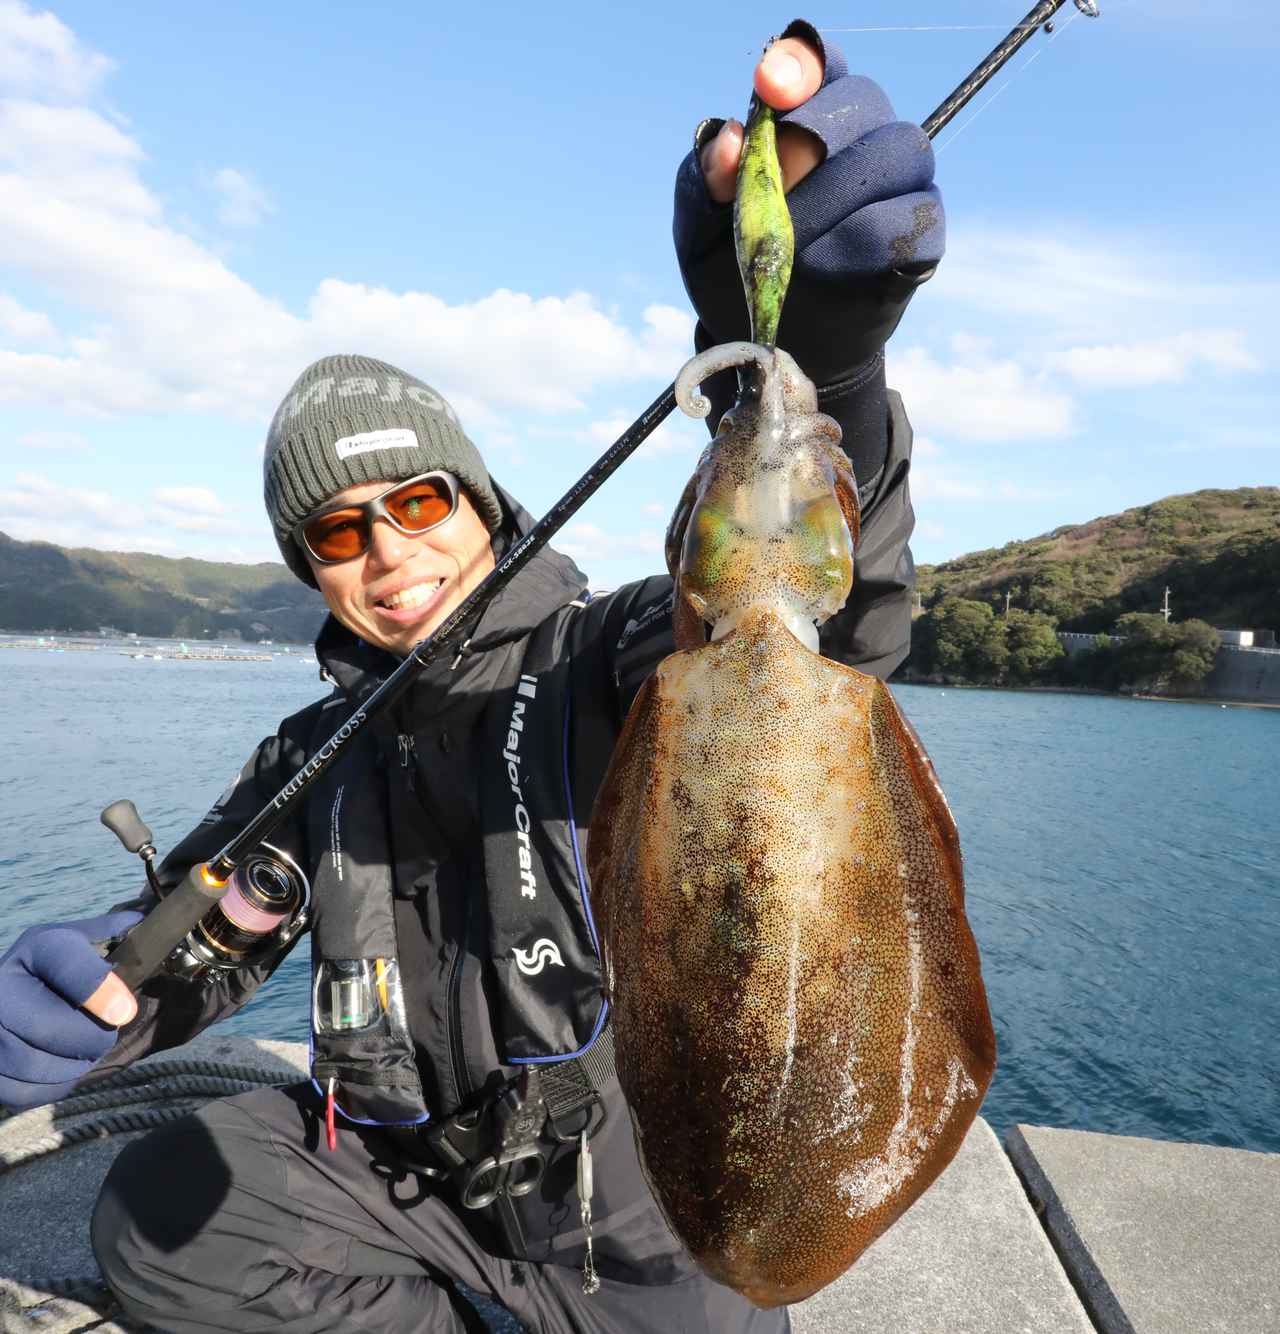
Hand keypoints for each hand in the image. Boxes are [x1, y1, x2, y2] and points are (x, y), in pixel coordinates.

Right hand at [0, 911, 142, 1110]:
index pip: (68, 964)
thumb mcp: (83, 942)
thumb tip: (145, 925)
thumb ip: (114, 934)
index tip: (126, 1012)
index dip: (100, 991)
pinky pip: (23, 1091)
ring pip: (36, 1064)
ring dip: (74, 1065)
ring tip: (85, 1051)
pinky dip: (53, 1085)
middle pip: (49, 1026)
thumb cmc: (59, 969)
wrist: (10, 995)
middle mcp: (2, 985)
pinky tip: (62, 1066)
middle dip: (92, 1038)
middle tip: (107, 1036)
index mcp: (39, 947)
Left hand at [673, 20, 943, 386]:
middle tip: (775, 197)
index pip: (818, 63)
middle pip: (864, 100)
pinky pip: (915, 218)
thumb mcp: (699, 235)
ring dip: (841, 193)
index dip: (800, 64)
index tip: (770, 85)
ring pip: (900, 151)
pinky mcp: (921, 237)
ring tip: (795, 245)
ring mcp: (899, 186)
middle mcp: (860, 140)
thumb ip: (702, 184)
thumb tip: (730, 140)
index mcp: (805, 119)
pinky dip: (869, 239)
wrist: (773, 349)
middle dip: (815, 138)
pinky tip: (827, 266)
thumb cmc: (736, 277)